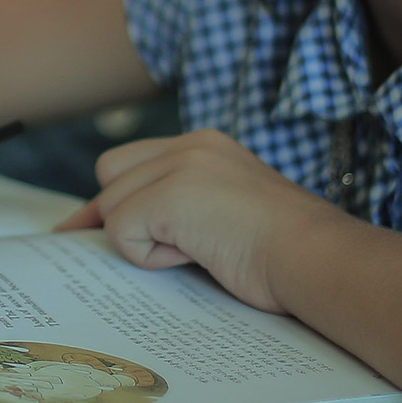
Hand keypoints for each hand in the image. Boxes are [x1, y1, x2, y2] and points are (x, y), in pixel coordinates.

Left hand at [60, 129, 340, 311]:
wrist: (316, 257)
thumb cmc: (283, 252)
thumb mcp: (224, 212)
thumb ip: (181, 205)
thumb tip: (117, 227)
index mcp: (207, 146)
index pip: (133, 161)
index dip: (112, 197)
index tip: (84, 227)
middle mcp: (192, 145)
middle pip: (111, 174)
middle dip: (116, 213)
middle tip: (145, 248)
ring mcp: (181, 165)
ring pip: (113, 206)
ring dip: (145, 239)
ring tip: (198, 250)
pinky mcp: (171, 194)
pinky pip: (122, 232)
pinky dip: (152, 256)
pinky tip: (196, 255)